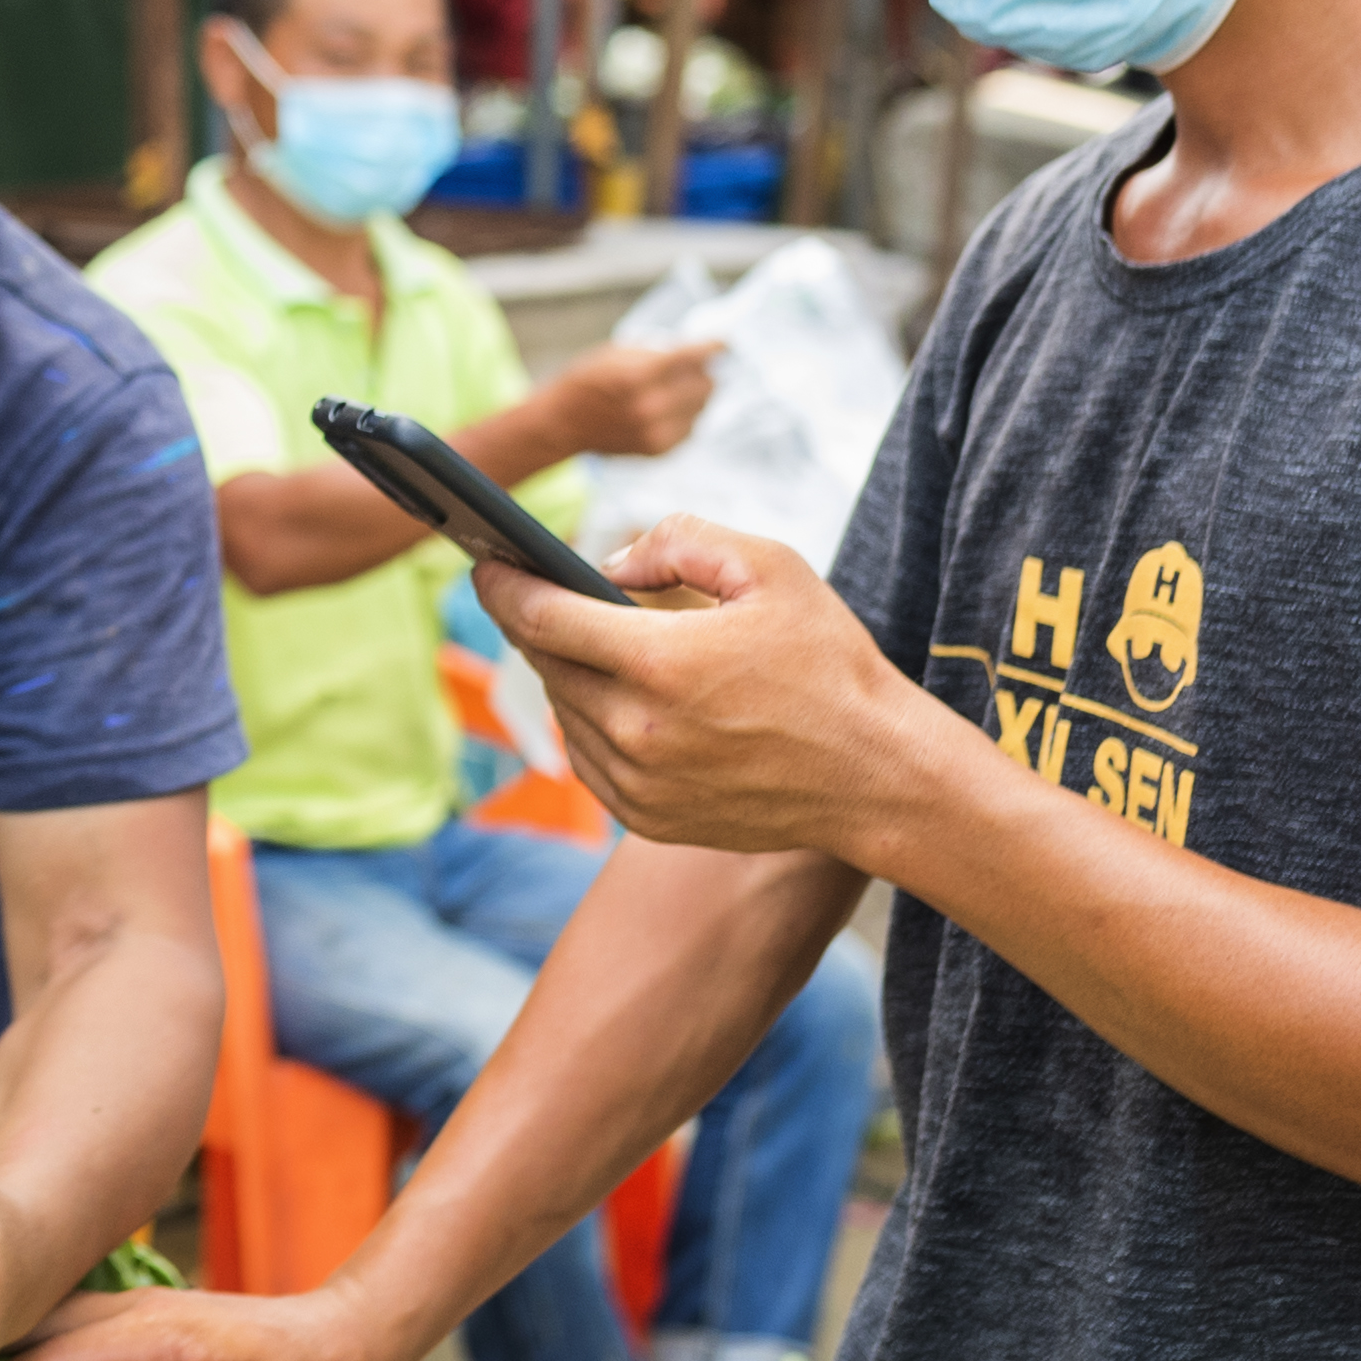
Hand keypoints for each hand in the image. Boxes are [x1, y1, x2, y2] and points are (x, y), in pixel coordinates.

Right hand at [0, 1278, 394, 1360]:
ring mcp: (143, 1314)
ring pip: (56, 1325)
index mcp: (157, 1333)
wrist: (347, 1341)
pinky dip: (39, 1350)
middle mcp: (140, 1313)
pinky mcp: (150, 1326)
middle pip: (44, 1329)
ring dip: (9, 1351)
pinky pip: (78, 1333)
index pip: (61, 1359)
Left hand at [488, 519, 947, 864]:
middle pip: (546, 662)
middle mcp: (635, 728)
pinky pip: (588, 760)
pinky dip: (588, 723)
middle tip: (525, 591)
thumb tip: (610, 562)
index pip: (541, 615)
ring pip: (564, 711)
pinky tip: (611, 697)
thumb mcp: (769, 567)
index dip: (503, 584)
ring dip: (564, 673)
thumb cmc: (829, 664)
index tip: (485, 563)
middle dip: (532, 622)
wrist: (876, 775)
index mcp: (658, 661)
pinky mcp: (647, 819)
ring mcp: (638, 782)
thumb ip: (680, 541)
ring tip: (575, 640)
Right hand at [534, 337, 723, 464]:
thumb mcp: (618, 352)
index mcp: (639, 376)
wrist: (563, 422)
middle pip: (706, 384)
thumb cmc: (588, 380)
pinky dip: (686, 415)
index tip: (726, 341)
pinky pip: (692, 428)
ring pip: (703, 407)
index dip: (715, 346)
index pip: (694, 357)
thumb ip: (659, 352)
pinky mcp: (660, 450)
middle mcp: (651, 408)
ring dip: (695, 395)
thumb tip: (698, 352)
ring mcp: (656, 433)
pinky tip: (665, 408)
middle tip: (691, 366)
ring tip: (672, 389)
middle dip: (703, 372)